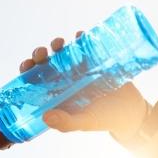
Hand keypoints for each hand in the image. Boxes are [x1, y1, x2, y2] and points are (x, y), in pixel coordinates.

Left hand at [19, 31, 147, 140]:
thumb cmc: (103, 120)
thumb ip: (66, 123)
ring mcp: (79, 68)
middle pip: (46, 63)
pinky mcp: (95, 59)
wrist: (130, 111)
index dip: (28, 71)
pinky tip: (79, 35)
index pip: (36, 81)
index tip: (26, 65)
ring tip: (59, 43)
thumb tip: (45, 117)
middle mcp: (65, 79)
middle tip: (42, 53)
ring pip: (62, 52)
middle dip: (40, 55)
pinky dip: (81, 38)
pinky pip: (85, 45)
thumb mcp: (84, 122)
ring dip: (57, 45)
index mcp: (56, 94)